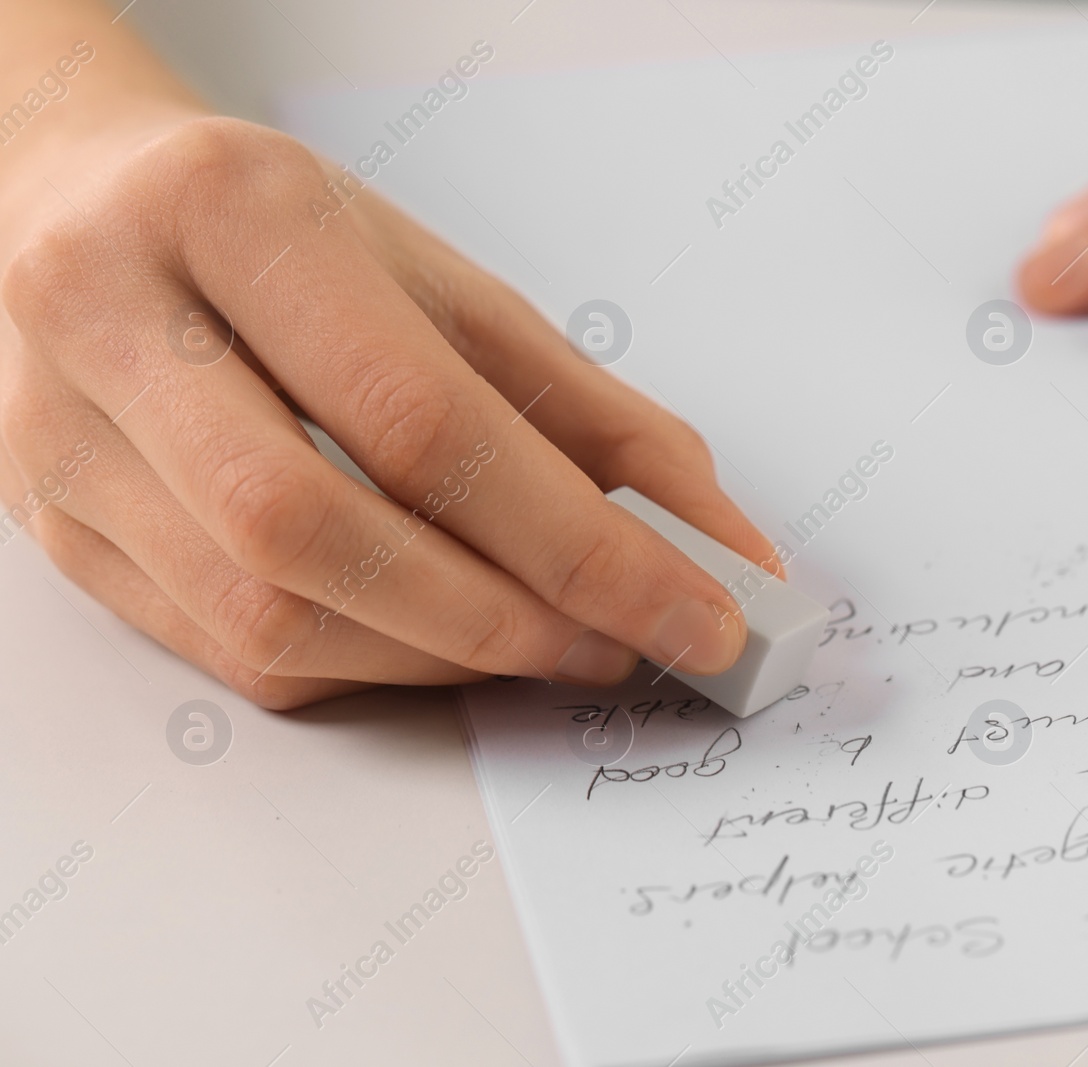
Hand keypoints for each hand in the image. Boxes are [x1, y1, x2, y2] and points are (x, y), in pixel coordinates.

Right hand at [0, 36, 773, 708]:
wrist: (95, 208)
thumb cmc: (288, 241)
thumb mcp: (452, 289)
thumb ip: (595, 417)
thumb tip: (718, 540)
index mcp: (233, 219)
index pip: (424, 420)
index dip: (580, 543)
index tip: (697, 609)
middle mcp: (115, 320)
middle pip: (321, 531)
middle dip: (502, 617)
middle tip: (616, 643)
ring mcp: (64, 438)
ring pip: (264, 617)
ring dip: (439, 658)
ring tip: (545, 641)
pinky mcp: (58, 531)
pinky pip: (228, 651)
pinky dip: (365, 666)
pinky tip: (439, 639)